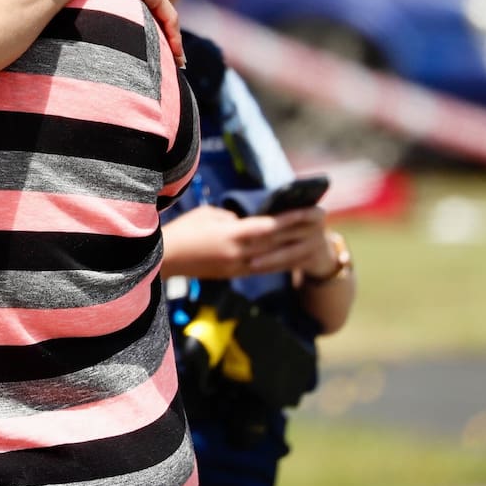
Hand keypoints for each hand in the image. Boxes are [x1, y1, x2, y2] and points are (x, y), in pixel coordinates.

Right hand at [161, 204, 328, 278]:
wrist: (163, 259)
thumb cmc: (181, 230)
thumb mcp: (207, 215)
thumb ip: (231, 219)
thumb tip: (245, 223)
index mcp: (232, 235)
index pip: (270, 226)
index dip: (293, 218)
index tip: (312, 210)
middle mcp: (239, 253)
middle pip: (277, 241)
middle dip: (301, 230)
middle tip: (321, 218)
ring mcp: (237, 267)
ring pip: (274, 258)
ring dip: (296, 248)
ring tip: (314, 238)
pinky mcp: (232, 275)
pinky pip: (263, 268)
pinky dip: (279, 261)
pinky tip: (291, 256)